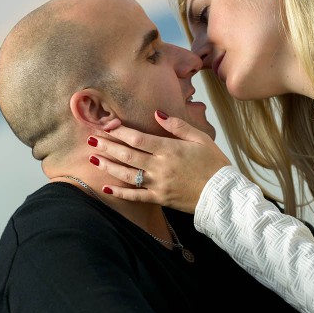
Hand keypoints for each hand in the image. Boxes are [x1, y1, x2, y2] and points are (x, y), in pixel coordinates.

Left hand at [88, 110, 230, 212]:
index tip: (106, 125)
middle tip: (90, 139)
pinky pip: (135, 196)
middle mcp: (160, 166)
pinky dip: (120, 192)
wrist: (223, 194)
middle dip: (107, 146)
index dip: (119, 131)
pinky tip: (106, 187)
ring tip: (93, 158)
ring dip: (108, 165)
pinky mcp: (159, 198)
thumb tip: (157, 114)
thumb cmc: (214, 164)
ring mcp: (158, 184)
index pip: (137, 138)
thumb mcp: (200, 138)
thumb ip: (177, 126)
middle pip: (127, 154)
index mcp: (169, 149)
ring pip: (127, 174)